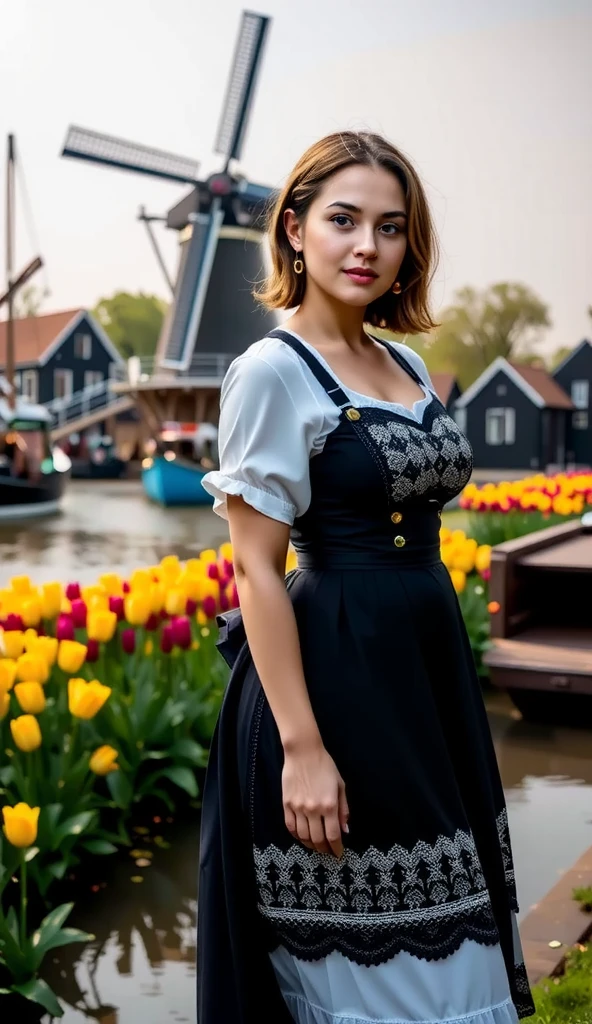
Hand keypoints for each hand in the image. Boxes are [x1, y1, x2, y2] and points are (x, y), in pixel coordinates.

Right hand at [282, 742, 348, 857]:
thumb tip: (345, 830)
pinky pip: (290, 827)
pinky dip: (296, 836)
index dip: (336, 848)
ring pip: (303, 836)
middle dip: (324, 850)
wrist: (303, 752)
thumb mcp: (340, 786)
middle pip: (318, 839)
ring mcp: (298, 808)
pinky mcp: (286, 804)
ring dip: (310, 845)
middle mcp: (313, 809)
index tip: (338, 854)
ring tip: (316, 846)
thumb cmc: (325, 766)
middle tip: (327, 852)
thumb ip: (343, 809)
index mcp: (329, 805)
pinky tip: (302, 837)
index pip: (333, 835)